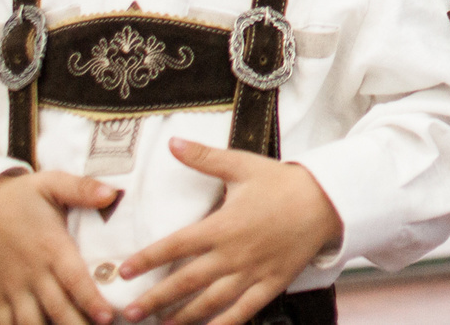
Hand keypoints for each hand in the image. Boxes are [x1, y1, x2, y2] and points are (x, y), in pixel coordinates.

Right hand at [0, 168, 122, 324]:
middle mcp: (32, 272)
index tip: (107, 317)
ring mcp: (13, 287)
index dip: (91, 300)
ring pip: (31, 322)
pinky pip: (3, 323)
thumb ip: (82, 188)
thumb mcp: (51, 184)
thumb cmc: (18, 197)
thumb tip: (111, 193)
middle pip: (57, 308)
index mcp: (50, 246)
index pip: (74, 279)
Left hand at [117, 140, 340, 324]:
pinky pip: (243, 311)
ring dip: (183, 317)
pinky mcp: (270, 285)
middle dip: (155, 299)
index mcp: (222, 225)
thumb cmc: (281, 182)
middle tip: (130, 312)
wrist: (325, 200)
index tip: (124, 271)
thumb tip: (173, 142)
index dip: (147, 259)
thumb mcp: (242, 165)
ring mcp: (251, 273)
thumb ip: (204, 157)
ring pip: (210, 302)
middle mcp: (232, 254)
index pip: (175, 246)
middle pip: (186, 282)